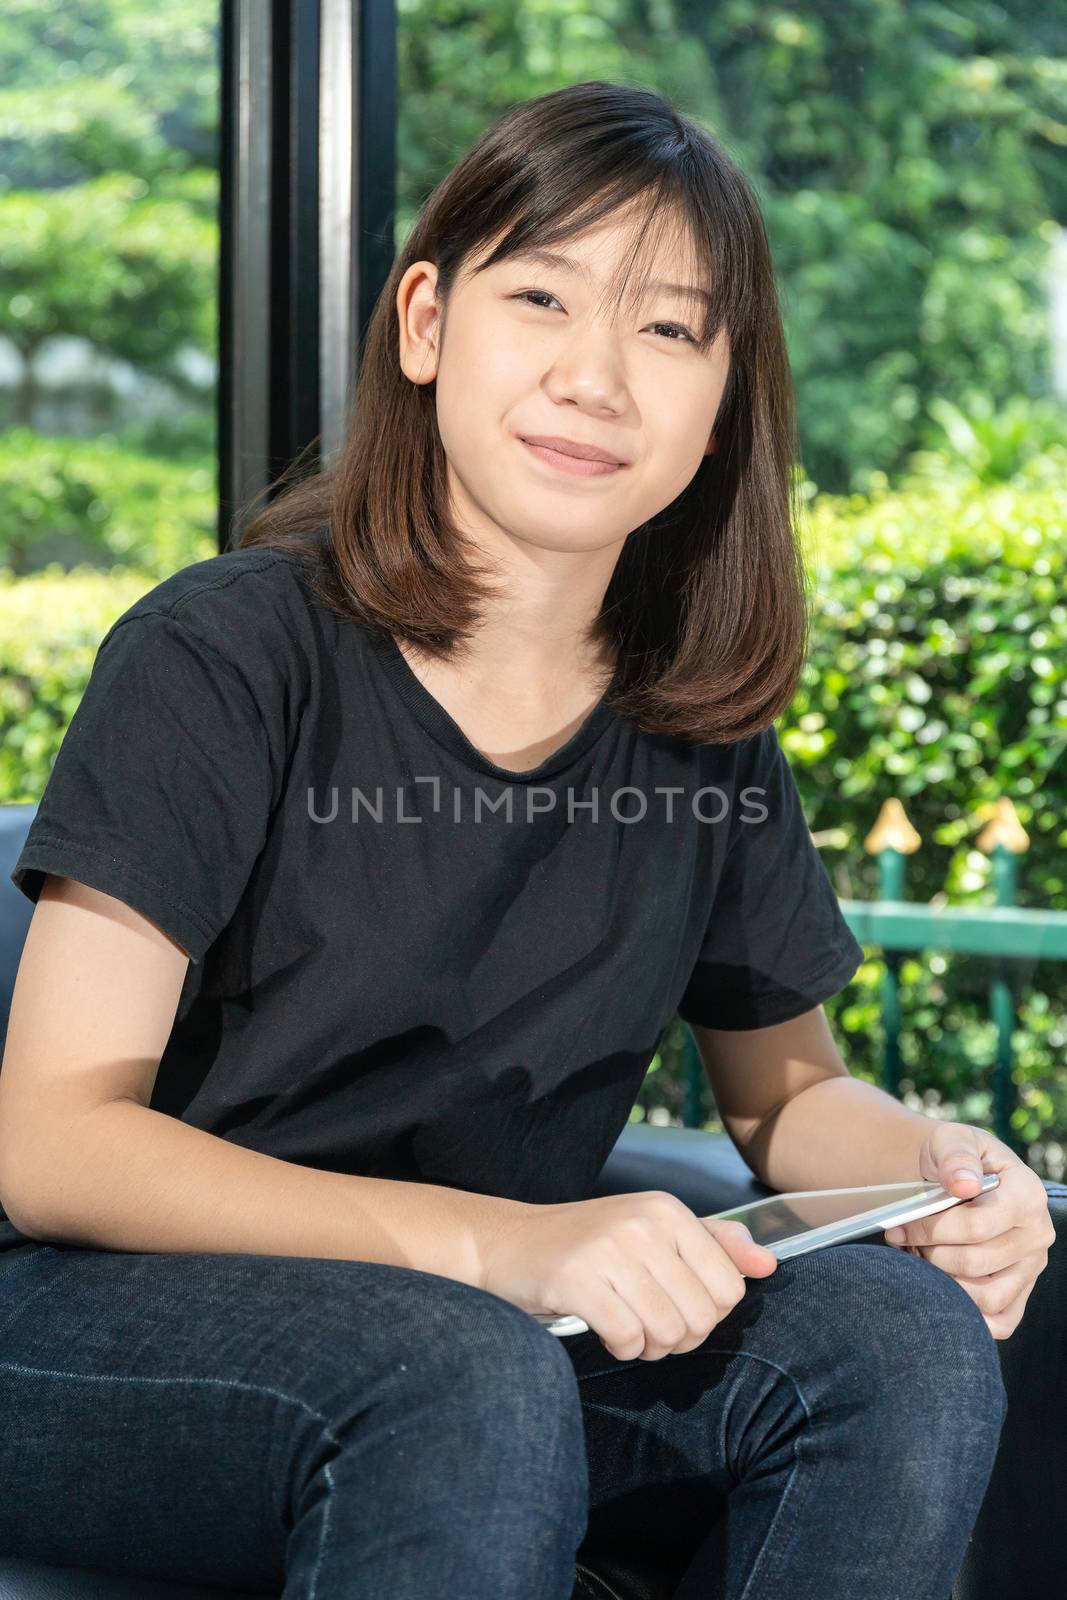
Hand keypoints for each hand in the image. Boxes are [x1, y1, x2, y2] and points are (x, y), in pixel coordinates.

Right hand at [480, 1190, 777, 1361]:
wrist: (506, 1243)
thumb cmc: (585, 1243)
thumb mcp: (651, 1230)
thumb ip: (713, 1244)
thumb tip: (768, 1264)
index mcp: (667, 1210)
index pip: (729, 1288)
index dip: (707, 1314)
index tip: (675, 1305)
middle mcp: (642, 1223)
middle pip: (702, 1317)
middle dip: (680, 1337)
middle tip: (648, 1323)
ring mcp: (609, 1250)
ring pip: (669, 1332)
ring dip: (650, 1347)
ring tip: (627, 1326)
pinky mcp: (577, 1281)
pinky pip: (629, 1340)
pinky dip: (622, 1349)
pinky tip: (604, 1328)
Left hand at [882, 1121, 1055, 1339]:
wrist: (958, 1176)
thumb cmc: (953, 1158)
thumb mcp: (951, 1140)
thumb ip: (956, 1157)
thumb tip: (964, 1184)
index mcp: (1027, 1193)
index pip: (976, 1226)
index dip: (930, 1229)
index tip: (899, 1224)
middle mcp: (1037, 1233)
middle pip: (974, 1263)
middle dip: (929, 1254)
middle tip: (907, 1241)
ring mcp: (1032, 1267)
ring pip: (985, 1297)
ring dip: (942, 1284)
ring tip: (922, 1258)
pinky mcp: (1022, 1292)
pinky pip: (1000, 1321)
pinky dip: (967, 1314)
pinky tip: (940, 1287)